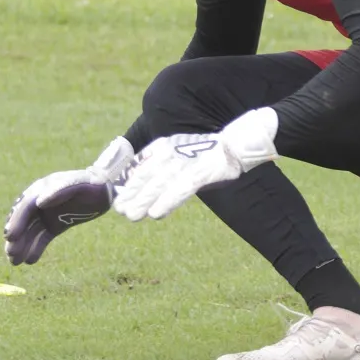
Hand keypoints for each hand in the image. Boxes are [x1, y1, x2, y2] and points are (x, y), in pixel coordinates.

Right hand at [4, 136, 134, 264]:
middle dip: (16, 238)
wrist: (106, 190)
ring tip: (15, 262)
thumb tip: (39, 201)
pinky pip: (42, 238)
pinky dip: (36, 249)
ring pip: (30, 232)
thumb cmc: (91, 183)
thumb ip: (59, 190)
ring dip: (22, 246)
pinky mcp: (55, 225)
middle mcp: (40, 203)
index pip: (25, 207)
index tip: (10, 236)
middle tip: (10, 254)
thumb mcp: (77, 184)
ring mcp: (47, 215)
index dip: (16, 221)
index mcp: (41, 189)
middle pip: (23, 222)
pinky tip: (30, 261)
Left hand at [112, 108, 278, 222]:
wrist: (241, 143)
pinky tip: (156, 214)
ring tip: (132, 216)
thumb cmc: (211, 152)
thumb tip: (144, 185)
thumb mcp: (184, 155)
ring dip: (145, 200)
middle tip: (122, 211)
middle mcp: (176, 151)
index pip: (142, 165)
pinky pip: (182, 187)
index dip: (129, 183)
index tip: (118, 200)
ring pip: (161, 182)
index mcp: (168, 145)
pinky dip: (168, 200)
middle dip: (134, 194)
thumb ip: (166, 166)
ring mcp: (190, 160)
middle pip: (149, 174)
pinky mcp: (204, 170)